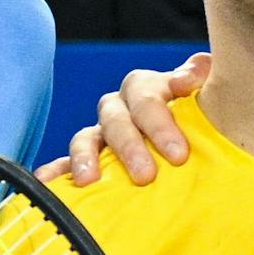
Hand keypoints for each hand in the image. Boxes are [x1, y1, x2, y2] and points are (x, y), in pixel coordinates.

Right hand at [59, 51, 209, 185]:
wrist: (190, 140)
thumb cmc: (200, 119)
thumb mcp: (207, 97)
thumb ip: (200, 78)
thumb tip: (195, 72)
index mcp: (147, 90)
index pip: (146, 97)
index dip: (159, 122)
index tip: (179, 153)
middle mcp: (119, 109)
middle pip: (116, 120)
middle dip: (130, 147)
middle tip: (147, 176)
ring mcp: (100, 134)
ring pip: (86, 139)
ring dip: (85, 157)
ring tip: (90, 181)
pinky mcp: (85, 160)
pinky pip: (63, 163)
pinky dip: (54, 172)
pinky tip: (46, 182)